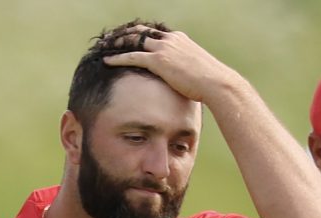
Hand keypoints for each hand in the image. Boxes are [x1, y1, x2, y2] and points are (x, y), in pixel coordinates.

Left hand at [102, 25, 243, 103]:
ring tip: (104, 47)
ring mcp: (164, 48)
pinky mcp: (159, 61)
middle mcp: (170, 39)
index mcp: (179, 39)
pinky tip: (107, 60)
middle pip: (141, 32)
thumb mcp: (198, 70)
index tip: (129, 38)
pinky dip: (117, 57)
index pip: (154, 32)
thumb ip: (186, 69)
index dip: (139, 34)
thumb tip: (184, 80)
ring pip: (133, 40)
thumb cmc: (211, 83)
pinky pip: (132, 56)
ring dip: (117, 42)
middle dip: (124, 34)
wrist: (216, 83)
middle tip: (111, 39)